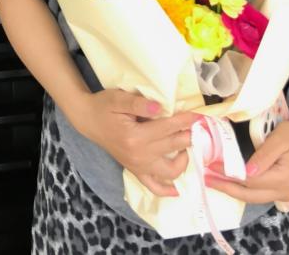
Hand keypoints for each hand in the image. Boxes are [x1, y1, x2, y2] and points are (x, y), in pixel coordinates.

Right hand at [66, 90, 197, 197]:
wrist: (87, 119)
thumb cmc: (104, 106)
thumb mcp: (118, 99)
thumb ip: (139, 104)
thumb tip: (160, 108)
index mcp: (135, 136)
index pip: (169, 127)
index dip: (186, 120)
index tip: (200, 115)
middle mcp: (139, 155)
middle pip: (174, 146)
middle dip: (190, 135)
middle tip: (200, 126)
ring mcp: (138, 166)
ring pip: (171, 170)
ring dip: (185, 159)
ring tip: (187, 145)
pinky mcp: (136, 170)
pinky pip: (154, 186)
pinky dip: (167, 190)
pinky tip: (178, 188)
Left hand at [205, 116, 288, 206]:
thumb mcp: (279, 139)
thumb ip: (263, 155)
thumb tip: (246, 172)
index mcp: (285, 178)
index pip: (251, 181)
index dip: (229, 175)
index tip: (211, 166)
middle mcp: (286, 191)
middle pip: (250, 195)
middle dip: (226, 188)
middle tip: (206, 179)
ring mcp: (286, 195)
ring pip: (254, 198)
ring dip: (233, 191)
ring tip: (214, 181)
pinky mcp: (284, 192)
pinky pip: (260, 195)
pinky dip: (244, 191)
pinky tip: (231, 183)